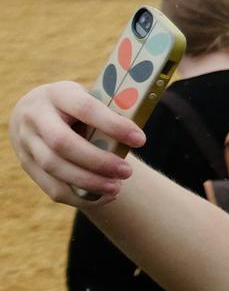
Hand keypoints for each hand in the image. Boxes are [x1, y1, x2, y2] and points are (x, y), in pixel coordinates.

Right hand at [9, 82, 141, 205]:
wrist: (34, 112)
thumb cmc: (74, 107)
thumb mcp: (87, 99)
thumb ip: (108, 113)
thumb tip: (137, 137)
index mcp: (57, 94)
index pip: (85, 108)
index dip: (113, 125)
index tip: (140, 140)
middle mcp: (34, 116)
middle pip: (62, 143)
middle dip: (98, 161)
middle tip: (127, 172)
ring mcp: (25, 142)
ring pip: (54, 167)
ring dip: (89, 182)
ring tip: (117, 188)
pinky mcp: (27, 165)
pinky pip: (52, 187)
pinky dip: (80, 197)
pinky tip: (104, 197)